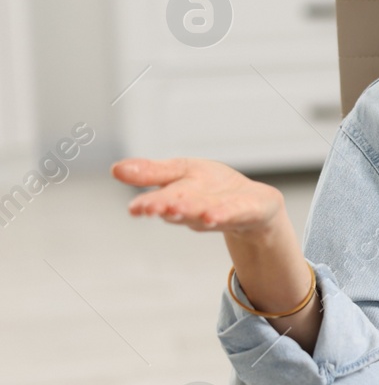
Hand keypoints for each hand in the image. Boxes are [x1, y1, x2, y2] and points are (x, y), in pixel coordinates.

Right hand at [112, 157, 285, 237]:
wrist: (255, 205)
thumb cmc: (213, 188)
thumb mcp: (182, 172)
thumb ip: (152, 172)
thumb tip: (116, 169)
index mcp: (178, 197)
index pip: (159, 201)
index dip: (147, 205)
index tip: (134, 208)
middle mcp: (197, 209)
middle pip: (179, 208)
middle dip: (166, 208)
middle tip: (152, 209)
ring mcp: (223, 211)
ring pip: (205, 212)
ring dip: (192, 212)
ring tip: (180, 211)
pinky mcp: (248, 210)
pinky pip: (236, 212)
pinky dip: (225, 213)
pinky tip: (214, 215)